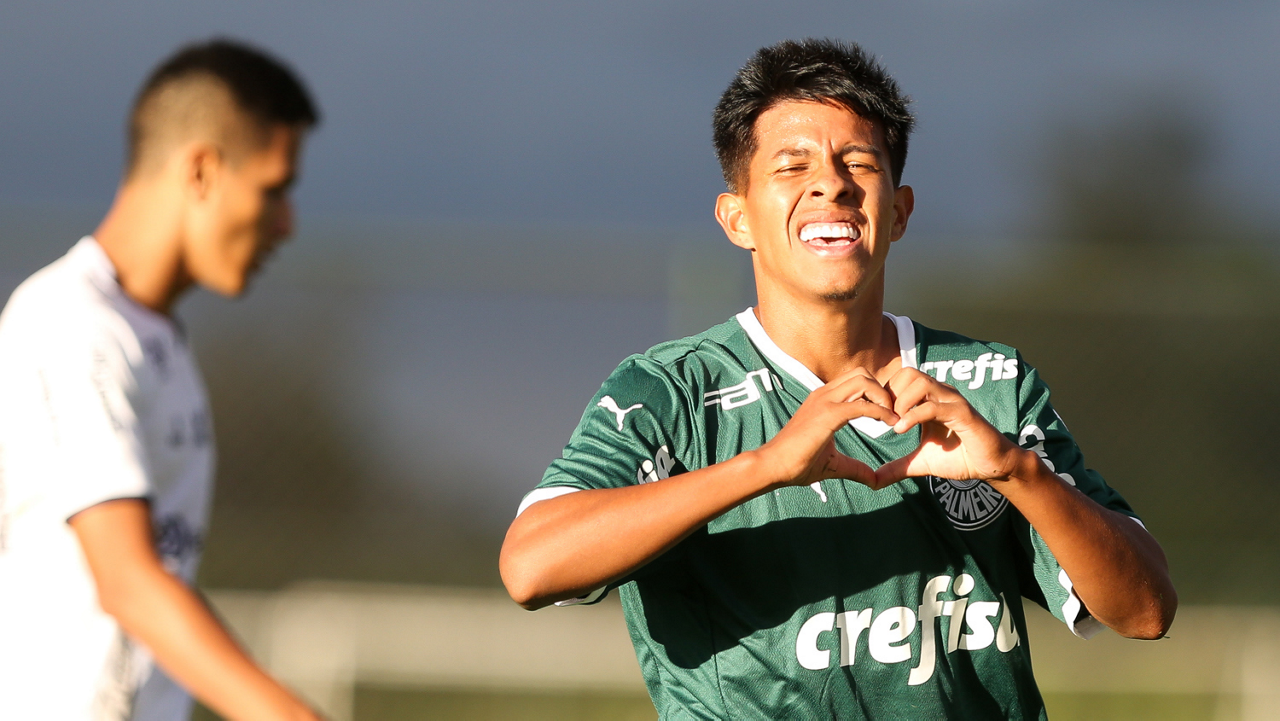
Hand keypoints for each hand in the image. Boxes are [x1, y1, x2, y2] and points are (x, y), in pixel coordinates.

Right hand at [752, 367, 899, 488]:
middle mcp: (823, 395)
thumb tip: (874, 481)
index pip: (855, 380)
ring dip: (883, 396)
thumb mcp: (833, 464)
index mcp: (823, 400)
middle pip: (862, 374)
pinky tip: (889, 424)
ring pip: (863, 381)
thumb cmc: (797, 464)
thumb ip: (855, 468)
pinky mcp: (828, 414)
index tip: (887, 414)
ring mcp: (824, 401)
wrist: (773, 466)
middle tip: (892, 413)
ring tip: (891, 417)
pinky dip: (880, 411)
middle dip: (882, 390)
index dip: (875, 394)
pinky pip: (862, 405)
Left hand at [871, 368, 1028, 488]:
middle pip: (908, 373)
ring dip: (902, 402)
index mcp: (930, 399)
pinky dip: (913, 416)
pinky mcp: (963, 414)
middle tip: (885, 419)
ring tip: (896, 424)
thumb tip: (873, 481)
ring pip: (920, 382)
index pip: (900, 379)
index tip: (877, 418)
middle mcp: (941, 393)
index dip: (885, 395)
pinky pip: (934, 406)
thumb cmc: (959, 457)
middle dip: (891, 394)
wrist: (991, 466)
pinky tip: (902, 430)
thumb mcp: (920, 462)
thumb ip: (897, 468)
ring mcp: (953, 401)